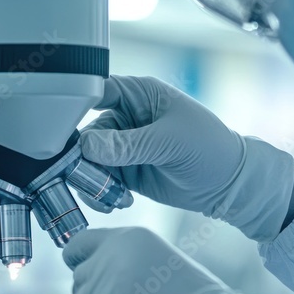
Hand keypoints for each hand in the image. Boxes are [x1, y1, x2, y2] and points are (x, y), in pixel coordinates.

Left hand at [63, 227, 285, 293]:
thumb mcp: (159, 260)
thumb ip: (125, 262)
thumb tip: (101, 275)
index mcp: (126, 238)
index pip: (78, 244)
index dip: (81, 259)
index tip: (85, 269)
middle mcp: (106, 258)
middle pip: (80, 277)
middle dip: (96, 292)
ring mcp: (98, 289)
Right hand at [80, 76, 293, 240]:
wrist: (228, 184)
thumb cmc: (209, 149)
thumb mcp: (170, 142)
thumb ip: (128, 145)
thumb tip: (88, 147)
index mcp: (138, 94)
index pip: (97, 91)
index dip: (77, 106)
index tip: (64, 129)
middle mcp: (126, 117)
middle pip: (87, 132)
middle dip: (84, 157)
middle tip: (91, 177)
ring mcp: (124, 146)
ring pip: (89, 161)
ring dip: (93, 180)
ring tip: (111, 196)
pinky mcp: (125, 172)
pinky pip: (100, 181)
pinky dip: (102, 193)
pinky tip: (120, 201)